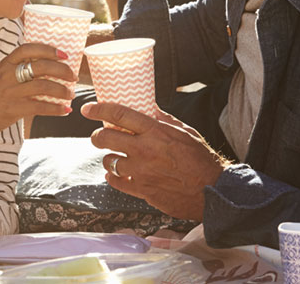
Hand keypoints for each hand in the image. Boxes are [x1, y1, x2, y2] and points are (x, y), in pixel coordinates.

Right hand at [0, 43, 75, 144]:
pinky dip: (56, 109)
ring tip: (70, 94)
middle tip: (72, 76)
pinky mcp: (12, 109)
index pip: (27, 49)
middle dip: (61, 70)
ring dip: (62, 90)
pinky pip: (40, 107)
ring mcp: (10, 92)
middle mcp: (7, 75)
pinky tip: (64, 110)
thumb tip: (46, 70)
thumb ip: (16, 71)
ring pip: (43, 87)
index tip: (63, 54)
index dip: (47, 49)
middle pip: (40, 67)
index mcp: (4, 65)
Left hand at [82, 102, 230, 220]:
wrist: (212, 190)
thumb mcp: (185, 132)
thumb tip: (148, 108)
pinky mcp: (142, 190)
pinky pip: (116, 182)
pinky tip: (116, 174)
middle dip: (97, 136)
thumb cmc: (201, 159)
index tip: (87, 109)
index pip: (119, 115)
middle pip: (105, 138)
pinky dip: (113, 177)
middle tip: (99, 137)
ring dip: (109, 158)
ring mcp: (141, 171)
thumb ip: (163, 120)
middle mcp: (144, 150)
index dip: (98, 110)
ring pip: (108, 161)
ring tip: (116, 158)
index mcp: (155, 131)